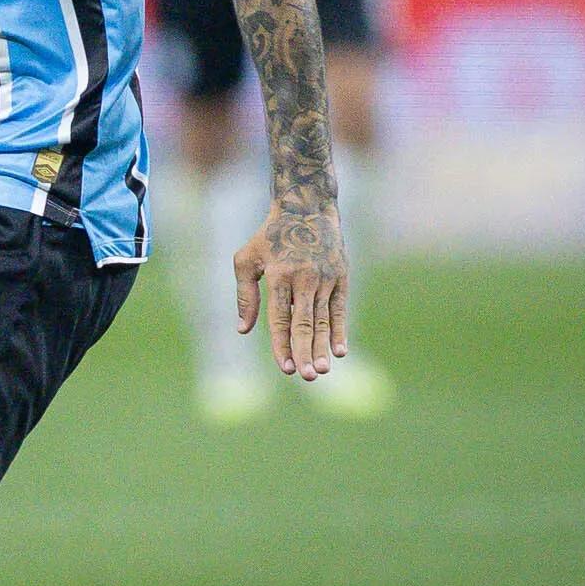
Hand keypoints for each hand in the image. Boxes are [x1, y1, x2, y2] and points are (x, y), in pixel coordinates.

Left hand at [233, 201, 349, 379]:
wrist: (307, 208)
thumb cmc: (269, 236)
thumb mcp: (246, 259)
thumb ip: (244, 295)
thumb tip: (243, 330)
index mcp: (278, 276)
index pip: (280, 319)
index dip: (282, 345)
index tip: (285, 369)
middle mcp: (304, 279)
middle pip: (304, 324)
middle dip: (305, 352)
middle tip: (308, 377)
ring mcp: (325, 278)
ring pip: (323, 320)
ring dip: (322, 347)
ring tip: (321, 371)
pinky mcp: (341, 277)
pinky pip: (339, 309)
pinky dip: (339, 331)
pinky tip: (339, 351)